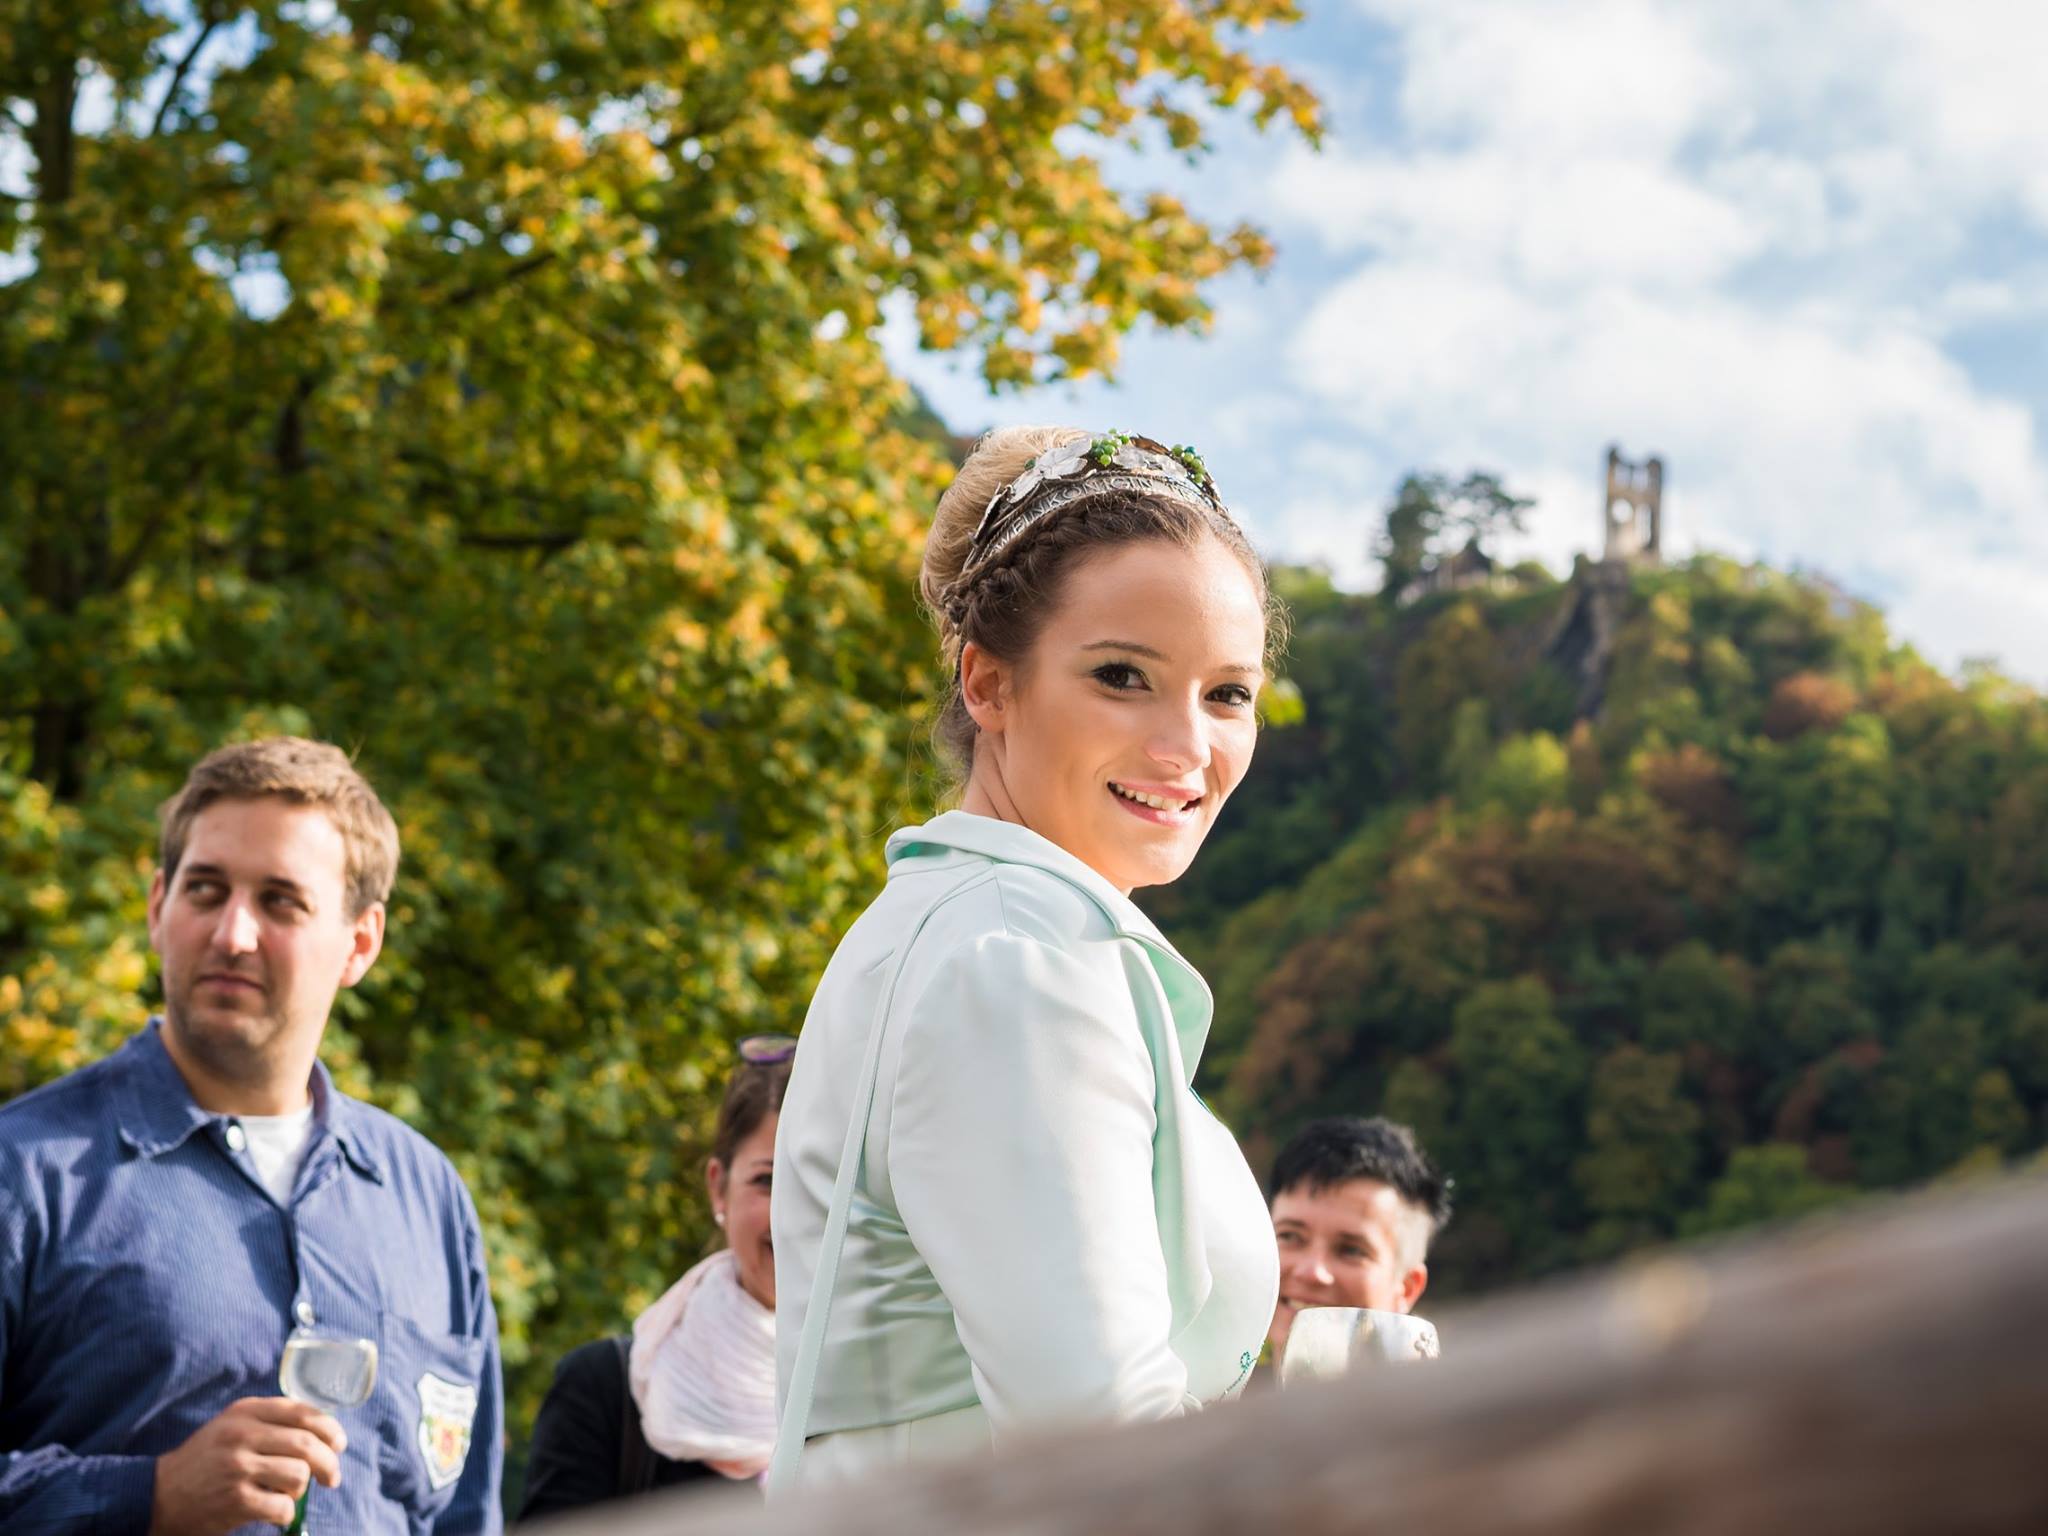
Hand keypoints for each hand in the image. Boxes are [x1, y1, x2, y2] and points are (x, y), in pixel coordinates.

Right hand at [150, 1396, 346, 1535]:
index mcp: (245, 1412)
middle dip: (329, 1463)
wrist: (156, 1495)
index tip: (339, 1443)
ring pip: (298, 1474)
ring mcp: (237, 1467)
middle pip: (307, 1444)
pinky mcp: (234, 1500)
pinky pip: (282, 1506)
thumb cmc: (204, 1461)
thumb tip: (323, 1432)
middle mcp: (241, 1435)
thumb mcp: (231, 1427)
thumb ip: (269, 1422)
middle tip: (332, 1478)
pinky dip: (286, 1513)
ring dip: (302, 1489)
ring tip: (291, 1495)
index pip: (303, 1413)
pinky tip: (277, 1513)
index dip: (330, 1428)